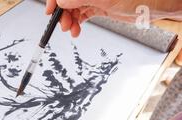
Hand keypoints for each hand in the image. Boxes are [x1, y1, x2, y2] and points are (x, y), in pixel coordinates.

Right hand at [46, 0, 181, 36]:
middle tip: (64, 25)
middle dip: (62, 12)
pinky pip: (81, 14)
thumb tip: (61, 1)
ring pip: (72, 8)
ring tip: (72, 30)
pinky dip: (77, 23)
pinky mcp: (98, 6)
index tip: (51, 10)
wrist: (154, 6)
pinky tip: (77, 30)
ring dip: (69, 20)